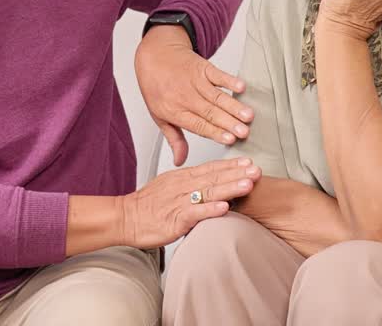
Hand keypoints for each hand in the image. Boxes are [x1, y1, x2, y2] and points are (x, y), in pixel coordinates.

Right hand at [119, 157, 259, 248]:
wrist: (124, 217)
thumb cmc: (147, 206)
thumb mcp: (170, 186)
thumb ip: (190, 183)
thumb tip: (210, 181)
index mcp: (182, 177)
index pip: (210, 168)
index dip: (230, 165)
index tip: (248, 162)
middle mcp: (182, 186)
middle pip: (213, 177)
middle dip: (237, 173)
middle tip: (256, 170)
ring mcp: (178, 201)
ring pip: (207, 193)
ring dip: (229, 188)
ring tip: (248, 185)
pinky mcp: (174, 218)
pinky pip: (194, 213)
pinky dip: (210, 210)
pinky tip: (224, 208)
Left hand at [134, 25, 252, 165]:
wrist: (154, 56)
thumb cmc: (157, 87)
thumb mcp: (159, 116)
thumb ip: (174, 139)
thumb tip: (180, 161)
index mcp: (174, 111)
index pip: (197, 125)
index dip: (214, 132)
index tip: (230, 140)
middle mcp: (184, 97)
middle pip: (209, 112)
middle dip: (228, 123)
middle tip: (244, 131)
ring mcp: (194, 81)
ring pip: (216, 96)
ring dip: (234, 106)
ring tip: (248, 116)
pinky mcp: (202, 68)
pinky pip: (217, 75)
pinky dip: (229, 80)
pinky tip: (241, 87)